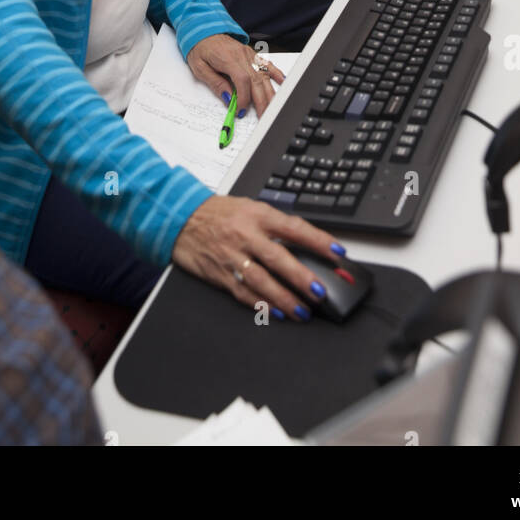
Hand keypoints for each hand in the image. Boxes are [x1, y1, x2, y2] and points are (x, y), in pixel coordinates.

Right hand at [172, 195, 347, 320]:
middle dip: (302, 277)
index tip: (338, 253)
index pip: (294, 228)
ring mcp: (232, 257)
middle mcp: (246, 235)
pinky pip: (242, 293)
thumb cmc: (219, 213)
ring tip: (303, 311)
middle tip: (321, 292)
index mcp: (257, 215)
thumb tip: (308, 243)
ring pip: (262, 281)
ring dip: (284, 298)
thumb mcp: (250, 207)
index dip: (318, 240)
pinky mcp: (220, 274)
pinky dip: (260, 304)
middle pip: (278, 258)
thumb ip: (276, 225)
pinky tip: (275, 312)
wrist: (180, 217)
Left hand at [186, 33, 283, 118]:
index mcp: (228, 58)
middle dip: (261, 101)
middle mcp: (242, 55)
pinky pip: (267, 64)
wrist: (203, 30)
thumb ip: (215, 83)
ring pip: (264, 75)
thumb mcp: (200, 67)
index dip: (244, 97)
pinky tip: (282, 82)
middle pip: (257, 80)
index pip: (242, 80)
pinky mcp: (252, 54)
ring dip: (269, 93)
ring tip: (271, 108)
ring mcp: (249, 54)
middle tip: (262, 117)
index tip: (241, 110)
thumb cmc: (200, 48)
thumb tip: (228, 98)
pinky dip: (276, 74)